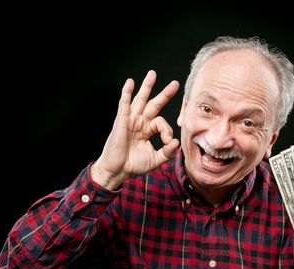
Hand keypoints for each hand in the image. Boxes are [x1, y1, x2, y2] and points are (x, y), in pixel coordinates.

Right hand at [91, 71, 179, 188]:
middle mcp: (140, 123)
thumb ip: (167, 153)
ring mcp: (130, 120)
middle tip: (175, 84)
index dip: (167, 130)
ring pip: (140, 100)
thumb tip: (176, 143)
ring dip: (146, 86)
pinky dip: (127, 93)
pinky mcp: (121, 121)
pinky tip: (130, 82)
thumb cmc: (133, 165)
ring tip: (153, 74)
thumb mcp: (155, 160)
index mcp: (147, 130)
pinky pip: (124, 104)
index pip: (161, 123)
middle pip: (154, 104)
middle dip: (164, 94)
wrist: (117, 170)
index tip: (168, 142)